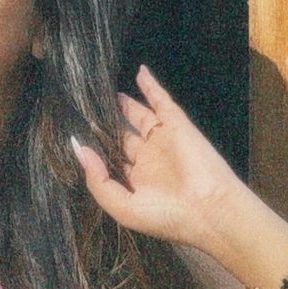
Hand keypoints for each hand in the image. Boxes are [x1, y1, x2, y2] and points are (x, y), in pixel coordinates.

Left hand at [71, 67, 260, 255]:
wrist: (209, 210)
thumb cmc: (165, 216)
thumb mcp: (122, 206)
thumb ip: (98, 180)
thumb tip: (79, 149)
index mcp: (138, 182)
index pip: (114, 160)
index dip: (97, 148)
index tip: (78, 133)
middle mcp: (150, 161)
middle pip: (124, 136)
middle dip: (108, 124)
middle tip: (88, 108)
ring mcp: (164, 141)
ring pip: (140, 117)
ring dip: (125, 105)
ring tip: (106, 92)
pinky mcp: (178, 126)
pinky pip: (162, 102)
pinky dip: (151, 87)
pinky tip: (140, 73)